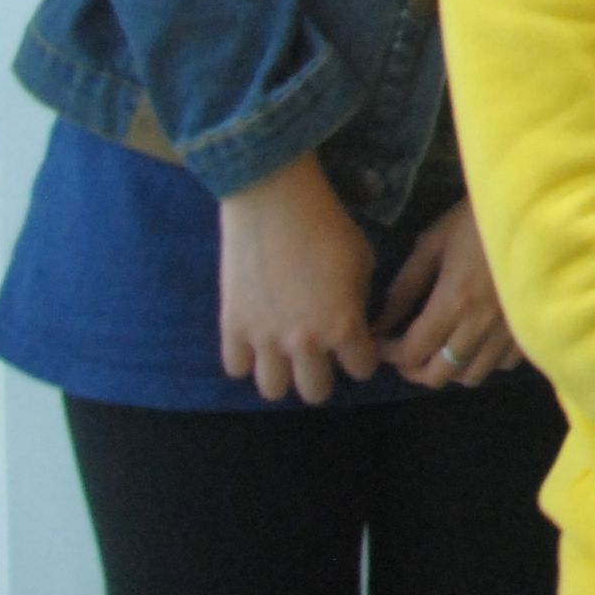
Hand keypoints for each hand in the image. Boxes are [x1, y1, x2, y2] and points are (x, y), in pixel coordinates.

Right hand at [218, 156, 382, 404]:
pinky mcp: (231, 327)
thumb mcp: (362, 263)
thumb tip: (355, 324)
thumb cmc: (328, 225)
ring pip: (273, 390)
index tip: (358, 346)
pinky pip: (236, 368)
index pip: (361, 369)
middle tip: (321, 355)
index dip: (363, 357)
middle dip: (323, 375)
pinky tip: (257, 341)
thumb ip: (359, 303)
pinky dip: (248, 359)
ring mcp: (264, 339)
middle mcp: (304, 342)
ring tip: (286, 354)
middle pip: (315, 392)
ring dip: (284, 375)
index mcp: (343, 326)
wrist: (274, 202)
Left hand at [379, 197, 522, 388]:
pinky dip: (486, 361)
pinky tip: (480, 342)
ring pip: (473, 376)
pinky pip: (504, 364)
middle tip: (409, 352)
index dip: (391, 356)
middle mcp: (480, 326)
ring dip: (452, 369)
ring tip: (444, 349)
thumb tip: (381, 323)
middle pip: (440, 375)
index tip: (383, 344)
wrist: (532, 207)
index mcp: (452, 303)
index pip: (412, 353)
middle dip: (416, 369)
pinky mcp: (531, 327)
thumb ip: (405, 287)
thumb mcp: (432, 244)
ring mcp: (509, 330)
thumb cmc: (477, 219)